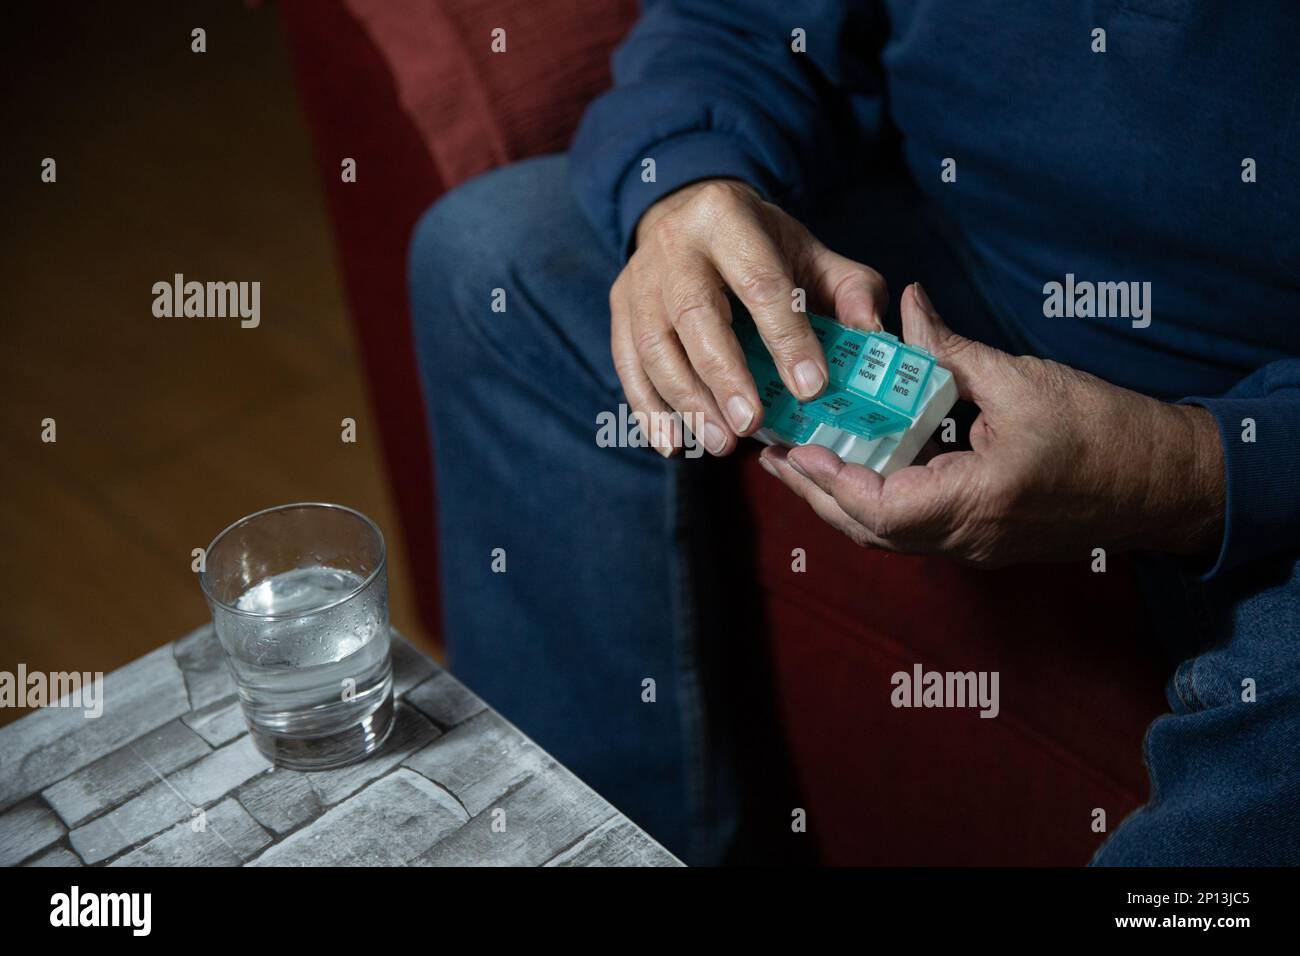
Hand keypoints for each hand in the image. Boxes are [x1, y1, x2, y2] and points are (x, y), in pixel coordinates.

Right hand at [611, 179, 887, 455]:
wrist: (688, 217)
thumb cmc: (759, 246)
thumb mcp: (808, 251)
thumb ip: (847, 287)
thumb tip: (871, 330)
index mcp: (727, 217)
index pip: (759, 281)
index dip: (787, 336)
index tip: (812, 387)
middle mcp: (674, 244)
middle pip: (694, 313)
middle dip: (724, 375)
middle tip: (752, 424)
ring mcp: (639, 278)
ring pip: (652, 345)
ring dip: (686, 401)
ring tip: (722, 443)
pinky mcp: (618, 308)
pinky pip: (626, 365)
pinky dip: (648, 410)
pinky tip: (675, 444)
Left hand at [760, 283, 1226, 566]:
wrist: (1168, 482)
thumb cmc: (1107, 431)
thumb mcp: (1020, 380)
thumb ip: (949, 350)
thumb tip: (905, 306)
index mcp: (976, 501)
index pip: (878, 507)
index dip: (828, 480)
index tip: (793, 449)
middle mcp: (969, 537)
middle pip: (871, 530)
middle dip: (818, 496)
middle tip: (778, 457)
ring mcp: (976, 547)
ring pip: (890, 535)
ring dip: (843, 501)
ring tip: (806, 461)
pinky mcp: (984, 540)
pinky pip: (915, 529)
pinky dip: (878, 501)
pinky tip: (860, 467)